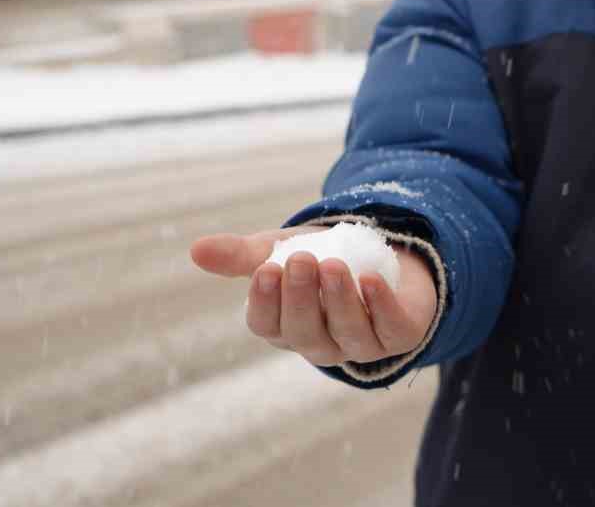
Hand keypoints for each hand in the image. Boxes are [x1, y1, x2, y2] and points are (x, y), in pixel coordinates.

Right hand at [189, 226, 438, 367]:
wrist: (380, 256)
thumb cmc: (320, 258)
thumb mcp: (279, 251)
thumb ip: (242, 255)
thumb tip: (195, 250)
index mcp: (285, 326)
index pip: (267, 324)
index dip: (265, 301)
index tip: (266, 269)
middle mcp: (320, 342)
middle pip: (305, 331)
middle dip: (302, 297)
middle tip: (302, 260)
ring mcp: (360, 344)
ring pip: (348, 333)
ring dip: (339, 299)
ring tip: (333, 265)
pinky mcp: (398, 335)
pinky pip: (391, 330)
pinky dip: (381, 306)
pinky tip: (371, 280)